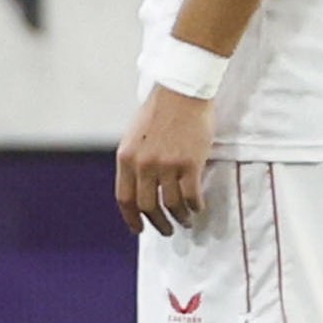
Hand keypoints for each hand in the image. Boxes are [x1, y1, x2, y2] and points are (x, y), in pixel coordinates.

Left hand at [115, 84, 214, 234]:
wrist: (182, 91)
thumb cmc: (159, 112)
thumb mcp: (134, 137)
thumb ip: (134, 161)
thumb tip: (138, 188)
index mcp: (125, 158)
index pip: (124, 198)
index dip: (131, 218)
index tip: (138, 229)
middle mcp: (143, 164)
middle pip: (147, 206)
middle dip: (157, 223)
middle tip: (166, 230)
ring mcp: (166, 165)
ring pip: (171, 204)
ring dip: (179, 217)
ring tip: (185, 220)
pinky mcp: (190, 163)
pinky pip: (191, 196)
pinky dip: (195, 206)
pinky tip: (197, 207)